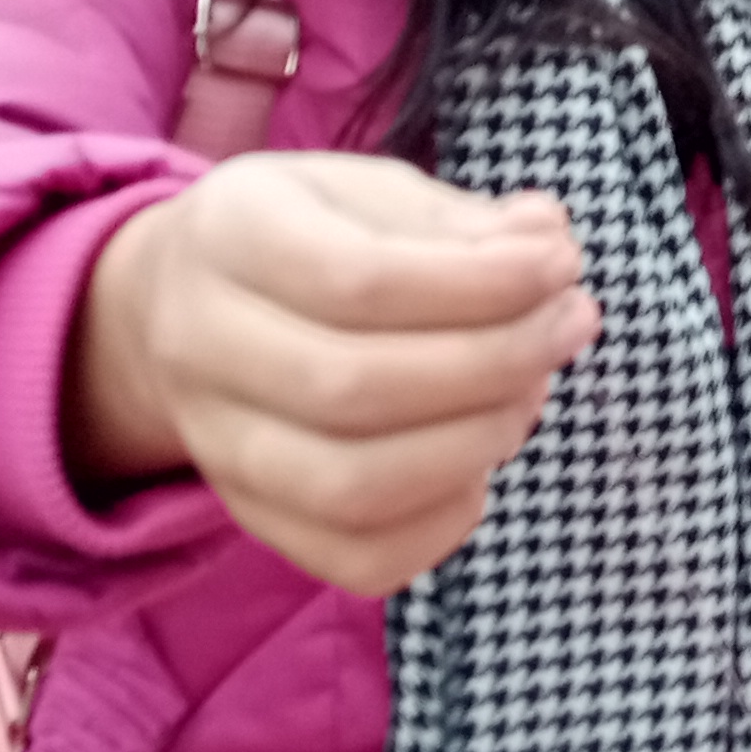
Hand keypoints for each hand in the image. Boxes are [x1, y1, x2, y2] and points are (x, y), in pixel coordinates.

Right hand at [64, 152, 600, 595]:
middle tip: (568, 326)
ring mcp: (218, 447)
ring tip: (532, 391)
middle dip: (494, 362)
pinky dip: (446, 522)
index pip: (361, 281)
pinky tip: (480, 462)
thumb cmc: (308, 236)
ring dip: (476, 442)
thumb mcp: (370, 193)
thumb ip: (460, 221)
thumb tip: (547, 241)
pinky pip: (358, 558)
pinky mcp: (256, 520)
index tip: (561, 267)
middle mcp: (199, 346)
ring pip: (352, 486)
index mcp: (230, 237)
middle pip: (354, 387)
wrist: (182, 308)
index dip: (483, 283)